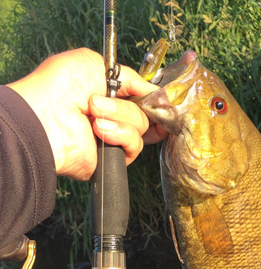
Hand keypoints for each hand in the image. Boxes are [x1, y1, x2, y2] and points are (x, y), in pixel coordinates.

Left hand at [7, 48, 167, 180]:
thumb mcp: (95, 64)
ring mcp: (112, 138)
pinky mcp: (112, 158)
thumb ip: (128, 75)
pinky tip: (98, 131)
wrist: (46, 117)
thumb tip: (151, 89)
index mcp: (107, 95)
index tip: (159, 96)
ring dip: (119, 117)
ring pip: (141, 128)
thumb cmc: (60, 86)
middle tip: (99, 102)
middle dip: (127, 105)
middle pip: (145, 113)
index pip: (140, 98)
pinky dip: (120, 135)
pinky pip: (134, 146)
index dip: (151, 97)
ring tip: (92, 115)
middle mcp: (111, 117)